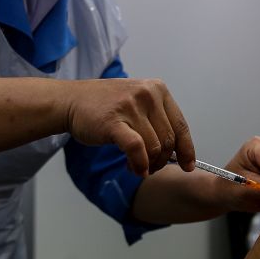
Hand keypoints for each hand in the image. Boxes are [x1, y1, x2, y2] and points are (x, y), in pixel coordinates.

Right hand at [62, 78, 195, 176]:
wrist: (71, 100)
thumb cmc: (105, 105)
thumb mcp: (138, 101)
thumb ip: (157, 119)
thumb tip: (178, 152)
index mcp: (158, 89)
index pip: (181, 125)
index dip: (186, 149)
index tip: (187, 165)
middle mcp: (147, 94)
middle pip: (168, 139)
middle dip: (162, 160)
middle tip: (150, 168)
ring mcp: (130, 106)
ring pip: (153, 147)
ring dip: (148, 164)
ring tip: (135, 166)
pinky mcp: (114, 121)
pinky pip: (137, 149)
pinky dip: (139, 164)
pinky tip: (135, 169)